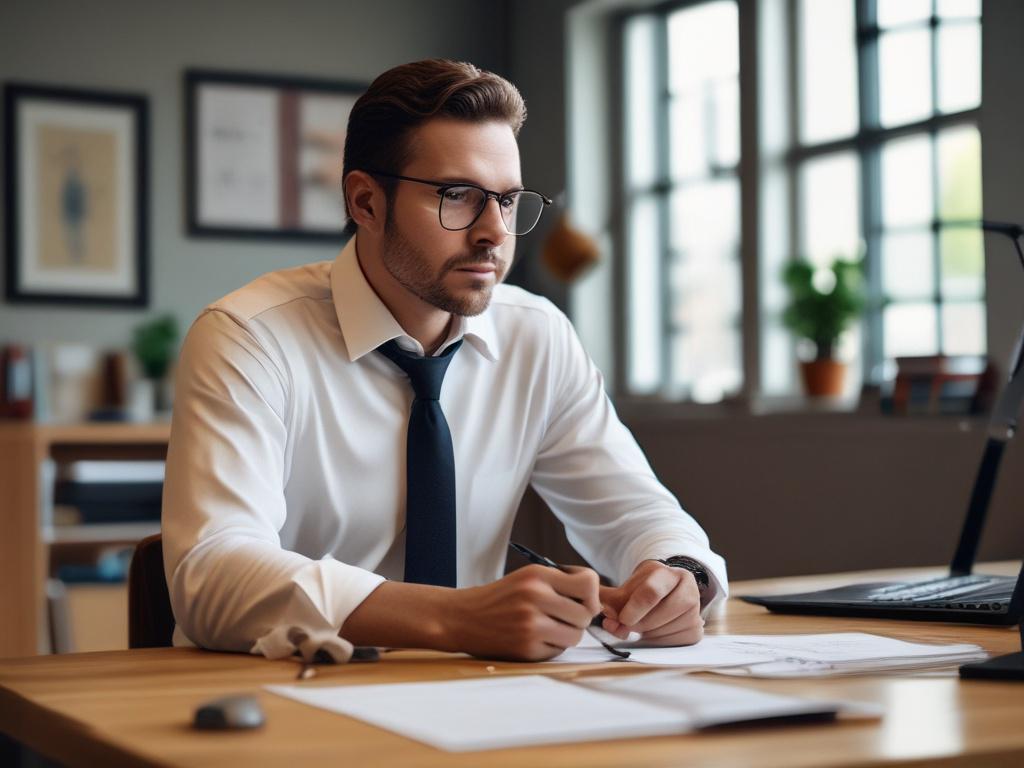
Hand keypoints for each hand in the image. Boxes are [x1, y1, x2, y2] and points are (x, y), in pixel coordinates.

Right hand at [445, 564, 600, 660]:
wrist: (463, 618)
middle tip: (562, 616)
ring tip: (549, 627)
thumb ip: (560, 583)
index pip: (588, 582)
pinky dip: (551, 647)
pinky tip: (533, 638)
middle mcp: (535, 597)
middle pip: (585, 614)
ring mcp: (530, 625)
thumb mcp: (527, 577)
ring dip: (567, 634)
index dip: (591, 593)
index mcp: (537, 575)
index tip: (581, 598)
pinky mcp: (526, 648)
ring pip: (576, 635)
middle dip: (578, 617)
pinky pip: (558, 651)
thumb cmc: (501, 598)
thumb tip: (596, 600)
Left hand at [598, 560, 702, 645]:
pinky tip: (653, 632)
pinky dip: (656, 642)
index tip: (622, 619)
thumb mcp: (628, 587)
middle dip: (636, 624)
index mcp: (670, 574)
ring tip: (642, 626)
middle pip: (658, 615)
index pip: (651, 592)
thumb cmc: (644, 590)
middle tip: (626, 626)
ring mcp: (695, 612)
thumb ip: (611, 600)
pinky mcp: (696, 631)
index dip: (633, 608)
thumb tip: (599, 613)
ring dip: (645, 635)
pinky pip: (671, 643)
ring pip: (663, 632)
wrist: (667, 593)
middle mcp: (689, 590)